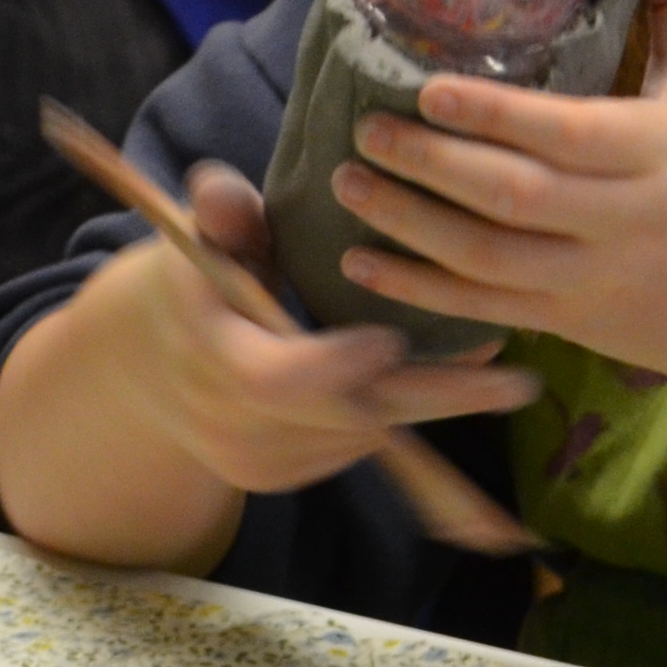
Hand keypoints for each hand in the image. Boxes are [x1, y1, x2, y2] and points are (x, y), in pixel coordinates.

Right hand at [86, 160, 537, 496]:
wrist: (150, 368)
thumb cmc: (195, 280)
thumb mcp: (200, 238)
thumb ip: (220, 213)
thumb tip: (218, 188)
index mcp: (206, 355)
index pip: (273, 380)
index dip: (334, 366)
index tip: (392, 338)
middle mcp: (228, 421)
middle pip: (344, 421)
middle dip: (435, 399)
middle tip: (516, 381)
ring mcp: (255, 460)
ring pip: (360, 439)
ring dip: (431, 406)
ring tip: (500, 374)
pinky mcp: (281, 478)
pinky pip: (355, 453)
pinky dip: (403, 420)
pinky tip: (448, 387)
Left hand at [333, 0, 666, 383]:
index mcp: (663, 150)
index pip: (570, 132)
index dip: (494, 116)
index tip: (427, 89)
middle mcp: (628, 218)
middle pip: (516, 197)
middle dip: (431, 164)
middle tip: (366, 128)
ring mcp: (596, 278)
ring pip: (489, 259)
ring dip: (409, 224)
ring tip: (349, 180)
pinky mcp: (570, 323)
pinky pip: (483, 309)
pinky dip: (417, 290)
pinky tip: (360, 261)